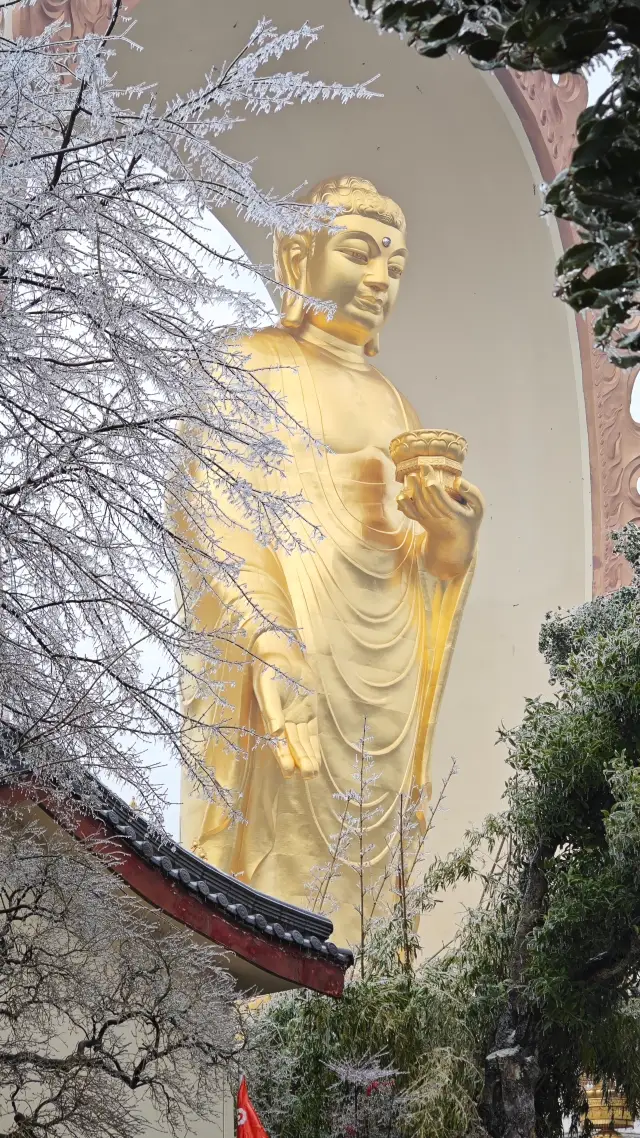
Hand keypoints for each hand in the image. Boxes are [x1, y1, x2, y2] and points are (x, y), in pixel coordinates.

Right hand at [251, 630, 320, 778]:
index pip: (277, 740)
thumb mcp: (268, 685)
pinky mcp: (309, 712)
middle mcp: (283, 721)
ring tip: (312, 774)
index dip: (283, 755)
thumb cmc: (270, 668)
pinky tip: (316, 761)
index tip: (288, 770)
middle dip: (299, 760)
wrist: (282, 652)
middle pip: (291, 744)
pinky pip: (312, 733)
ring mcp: (296, 717)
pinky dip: (314, 747)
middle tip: (307, 775)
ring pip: (303, 742)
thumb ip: (271, 709)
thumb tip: (275, 731)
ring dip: (307, 757)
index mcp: (270, 716)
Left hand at [397, 468, 483, 579]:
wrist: (457, 539)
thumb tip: (457, 481)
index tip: (430, 476)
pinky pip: (411, 513)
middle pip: (428, 501)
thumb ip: (472, 493)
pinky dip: (404, 504)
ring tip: (412, 476)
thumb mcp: (478, 507)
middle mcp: (441, 519)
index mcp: (456, 515)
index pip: (443, 501)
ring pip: (419, 506)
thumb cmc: (469, 518)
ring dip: (413, 491)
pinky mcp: (421, 520)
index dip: (435, 489)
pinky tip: (400, 494)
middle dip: (423, 484)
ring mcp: (429, 520)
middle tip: (420, 467)